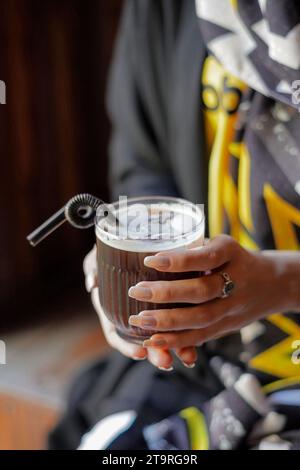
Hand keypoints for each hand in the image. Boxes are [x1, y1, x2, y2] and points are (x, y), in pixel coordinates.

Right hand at [83, 246, 196, 369]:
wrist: (134, 238)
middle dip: (156, 353)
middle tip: (166, 362)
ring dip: (176, 347)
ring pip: (165, 334)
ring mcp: (152, 311)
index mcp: (112, 307)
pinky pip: (181, 321)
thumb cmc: (112, 251)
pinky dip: (189, 333)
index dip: (127, 346)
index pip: (116, 334)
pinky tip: (197, 343)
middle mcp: (132, 314)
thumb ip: (93, 267)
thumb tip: (93, 283)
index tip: (140, 352)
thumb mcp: (99, 257)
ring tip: (187, 357)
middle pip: (143, 340)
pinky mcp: (173, 301)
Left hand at [128, 235, 299, 348]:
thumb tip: (147, 249)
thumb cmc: (232, 258)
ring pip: (201, 318)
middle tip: (136, 291)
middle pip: (202, 291)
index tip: (149, 260)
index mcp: (231, 253)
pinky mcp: (226, 326)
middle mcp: (235, 280)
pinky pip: (201, 336)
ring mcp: (232, 307)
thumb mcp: (219, 244)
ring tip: (139, 319)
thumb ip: (193, 249)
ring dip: (167, 322)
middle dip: (166, 294)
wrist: (270, 283)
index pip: (205, 257)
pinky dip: (176, 340)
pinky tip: (152, 339)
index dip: (178, 261)